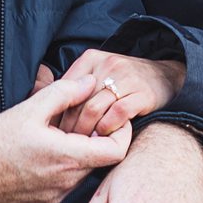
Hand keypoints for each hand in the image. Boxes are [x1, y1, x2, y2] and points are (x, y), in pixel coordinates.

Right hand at [0, 73, 131, 202]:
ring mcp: (54, 198)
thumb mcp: (29, 109)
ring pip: (79, 174)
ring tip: (52, 137)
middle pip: (98, 161)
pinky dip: (59, 170)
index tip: (111, 119)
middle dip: (93, 140)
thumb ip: (64, 93)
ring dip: (75, 155)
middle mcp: (66, 184)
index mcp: (68, 158)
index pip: (117, 152)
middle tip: (75, 122)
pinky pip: (62, 186)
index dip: (121, 133)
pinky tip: (38, 156)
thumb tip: (90, 82)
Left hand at [50, 48, 185, 137]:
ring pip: (93, 109)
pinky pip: (117, 114)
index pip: (65, 88)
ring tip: (84, 144)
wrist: (166, 77)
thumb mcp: (96, 75)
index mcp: (91, 58)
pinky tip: (105, 138)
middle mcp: (107, 64)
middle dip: (69, 126)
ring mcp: (126, 78)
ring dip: (86, 132)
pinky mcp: (142, 93)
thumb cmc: (124, 82)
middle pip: (77, 101)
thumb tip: (35, 92)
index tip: (55, 131)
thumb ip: (70, 85)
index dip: (58, 112)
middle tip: (67, 143)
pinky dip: (107, 129)